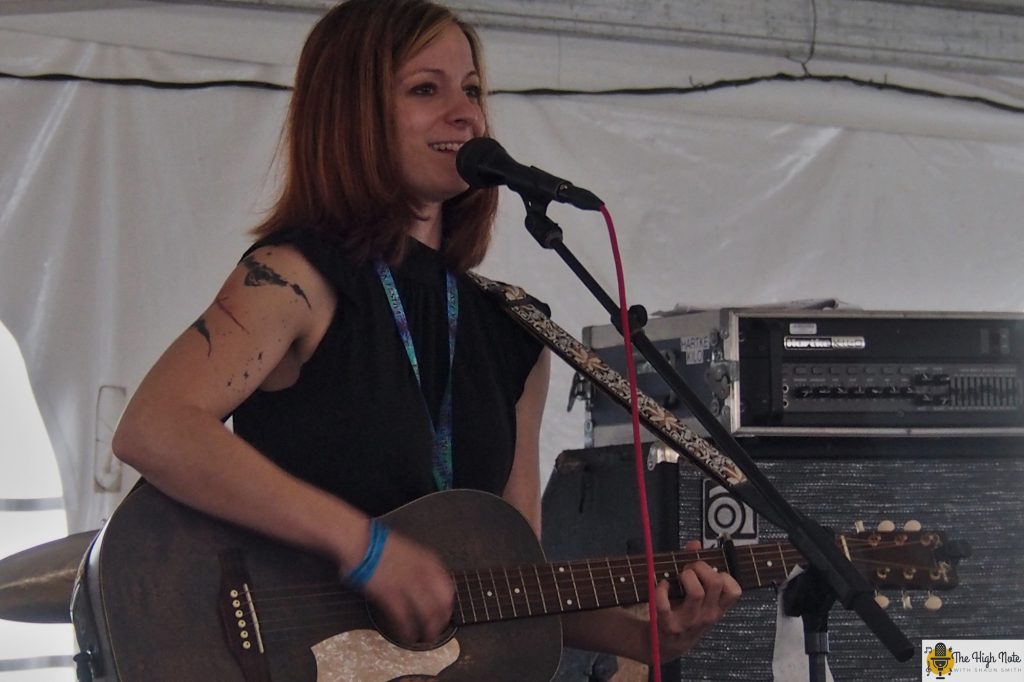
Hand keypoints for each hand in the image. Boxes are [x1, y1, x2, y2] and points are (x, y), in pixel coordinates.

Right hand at [356, 530, 454, 646]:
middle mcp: (423, 575)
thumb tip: (428, 588)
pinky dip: (407, 631)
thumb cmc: (382, 546)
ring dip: (427, 631)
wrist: (362, 542)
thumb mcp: (412, 553)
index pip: (448, 590)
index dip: (446, 607)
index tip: (443, 614)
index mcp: (429, 563)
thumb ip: (423, 569)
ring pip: (427, 616)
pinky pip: (404, 620)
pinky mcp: (391, 596)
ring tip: (424, 638)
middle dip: (440, 622)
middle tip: (435, 630)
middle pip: (442, 606)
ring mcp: (408, 586)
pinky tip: (406, 636)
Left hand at [652, 540, 741, 661]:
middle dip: (701, 567)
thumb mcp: (698, 598)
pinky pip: (664, 604)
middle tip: (690, 570)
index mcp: (716, 609)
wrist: (665, 645)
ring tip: (679, 577)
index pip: (734, 590)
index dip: (723, 575)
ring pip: (696, 592)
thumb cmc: (684, 615)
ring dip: (685, 576)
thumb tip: (695, 543)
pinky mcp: (668, 626)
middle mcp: (707, 616)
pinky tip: (661, 586)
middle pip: (715, 583)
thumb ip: (697, 567)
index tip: (710, 573)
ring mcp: (688, 622)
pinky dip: (660, 589)